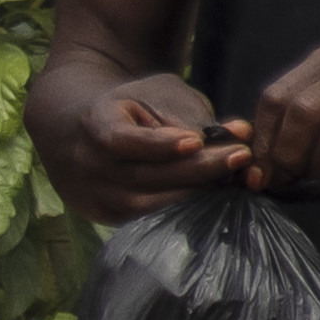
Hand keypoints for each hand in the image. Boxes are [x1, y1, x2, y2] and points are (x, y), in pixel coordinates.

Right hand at [48, 70, 249, 224]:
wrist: (78, 136)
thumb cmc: (131, 110)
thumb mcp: (153, 98)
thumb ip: (192, 116)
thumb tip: (242, 132)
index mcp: (95, 126)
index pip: (123, 139)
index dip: (159, 144)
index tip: (196, 140)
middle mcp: (91, 166)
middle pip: (146, 176)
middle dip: (199, 168)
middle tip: (242, 155)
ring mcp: (99, 197)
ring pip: (152, 205)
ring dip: (199, 194)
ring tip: (237, 178)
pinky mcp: (112, 218)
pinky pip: (152, 221)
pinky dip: (187, 211)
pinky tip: (219, 198)